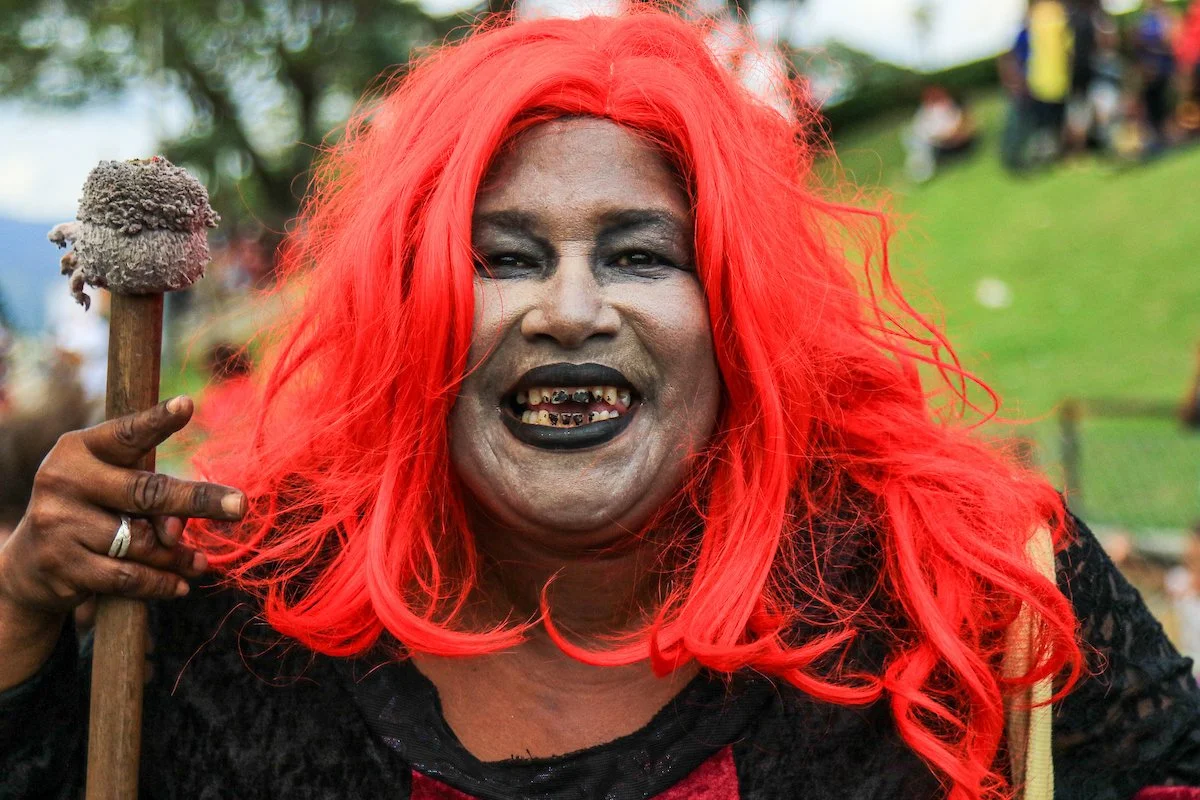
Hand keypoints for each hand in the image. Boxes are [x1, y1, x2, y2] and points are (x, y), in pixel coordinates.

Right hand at [0, 395, 244, 620]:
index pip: (126, 433)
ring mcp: (59, 523)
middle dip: (198, 500)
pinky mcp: (63, 565)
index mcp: (80, 449)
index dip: (157, 421)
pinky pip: (128, 576)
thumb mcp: (111, 486)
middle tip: (240, 505)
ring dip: (178, 554)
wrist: (31, 561)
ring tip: (200, 561)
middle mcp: (64, 480)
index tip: (187, 404)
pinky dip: (161, 582)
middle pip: (146, 491)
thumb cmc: (90, 509)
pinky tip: (182, 584)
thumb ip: (148, 494)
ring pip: (142, 542)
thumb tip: (178, 529)